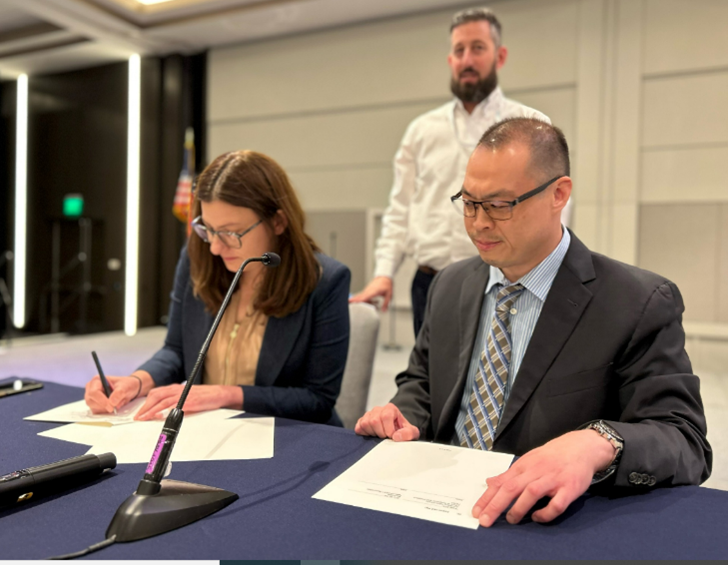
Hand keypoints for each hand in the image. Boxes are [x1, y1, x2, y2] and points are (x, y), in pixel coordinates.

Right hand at [84, 375, 138, 413]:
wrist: (129, 389)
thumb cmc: (126, 385)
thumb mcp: (126, 386)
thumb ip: (119, 393)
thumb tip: (112, 402)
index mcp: (97, 380)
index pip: (94, 392)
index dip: (101, 400)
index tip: (111, 406)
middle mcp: (91, 389)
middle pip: (91, 401)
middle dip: (103, 406)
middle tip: (114, 409)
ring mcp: (92, 398)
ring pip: (93, 408)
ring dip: (105, 409)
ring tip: (116, 405)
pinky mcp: (94, 406)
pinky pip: (97, 412)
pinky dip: (105, 412)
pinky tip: (113, 408)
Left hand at [135, 384, 242, 420]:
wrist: (219, 393)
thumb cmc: (205, 396)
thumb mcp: (187, 397)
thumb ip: (176, 402)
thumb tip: (164, 413)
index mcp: (176, 388)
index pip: (156, 393)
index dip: (146, 402)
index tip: (140, 412)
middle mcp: (178, 390)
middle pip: (156, 396)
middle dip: (145, 407)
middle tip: (138, 417)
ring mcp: (184, 395)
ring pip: (163, 401)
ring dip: (152, 410)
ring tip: (144, 418)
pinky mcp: (191, 401)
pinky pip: (176, 406)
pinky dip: (167, 411)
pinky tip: (162, 416)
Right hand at [349, 276, 393, 310]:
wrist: (384, 277)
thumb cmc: (387, 285)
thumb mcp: (389, 294)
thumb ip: (386, 303)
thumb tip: (384, 311)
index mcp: (374, 291)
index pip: (366, 296)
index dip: (360, 300)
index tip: (355, 302)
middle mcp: (369, 291)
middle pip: (360, 296)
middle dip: (353, 299)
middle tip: (346, 303)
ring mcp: (367, 290)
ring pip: (359, 295)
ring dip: (354, 299)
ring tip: (347, 302)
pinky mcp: (366, 291)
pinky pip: (361, 295)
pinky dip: (356, 298)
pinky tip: (352, 300)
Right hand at [354, 403, 419, 440]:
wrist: (397, 431)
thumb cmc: (403, 431)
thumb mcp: (412, 432)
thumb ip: (408, 434)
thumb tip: (396, 436)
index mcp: (390, 409)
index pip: (386, 416)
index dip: (388, 429)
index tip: (392, 436)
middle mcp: (378, 409)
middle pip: (374, 420)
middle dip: (380, 433)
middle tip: (385, 436)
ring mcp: (369, 414)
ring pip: (365, 423)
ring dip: (372, 433)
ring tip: (379, 435)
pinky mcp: (361, 421)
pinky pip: (358, 427)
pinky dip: (364, 433)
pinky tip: (372, 435)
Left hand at [472, 429, 615, 526]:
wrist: (581, 447)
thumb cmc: (551, 456)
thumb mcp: (527, 461)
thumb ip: (509, 474)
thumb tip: (489, 482)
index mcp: (523, 466)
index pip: (501, 483)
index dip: (487, 498)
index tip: (476, 512)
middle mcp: (536, 471)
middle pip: (512, 487)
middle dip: (496, 505)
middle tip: (485, 521)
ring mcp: (553, 479)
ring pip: (532, 493)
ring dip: (519, 508)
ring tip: (511, 519)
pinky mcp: (570, 488)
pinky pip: (557, 503)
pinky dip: (546, 512)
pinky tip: (538, 517)